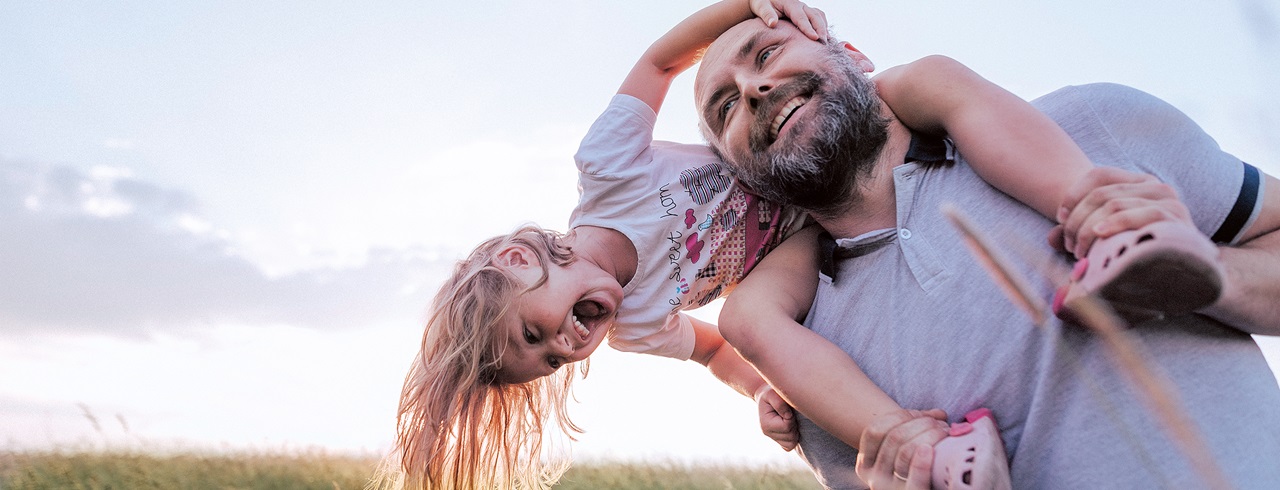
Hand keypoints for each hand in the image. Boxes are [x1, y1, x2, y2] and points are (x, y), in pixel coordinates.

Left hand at [749, 0, 828, 41]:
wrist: (765, 1)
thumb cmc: (762, 4)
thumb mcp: (761, 7)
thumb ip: (767, 15)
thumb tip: (772, 23)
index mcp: (790, 4)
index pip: (801, 17)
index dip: (808, 28)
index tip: (815, 38)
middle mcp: (800, 5)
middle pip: (814, 16)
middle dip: (821, 29)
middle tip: (824, 44)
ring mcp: (805, 9)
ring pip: (819, 16)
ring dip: (824, 28)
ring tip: (828, 43)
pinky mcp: (806, 14)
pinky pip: (819, 18)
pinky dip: (823, 27)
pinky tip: (825, 38)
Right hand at [755, 385, 798, 450]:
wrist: (767, 396)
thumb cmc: (770, 393)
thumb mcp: (772, 393)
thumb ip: (780, 403)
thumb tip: (788, 416)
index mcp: (765, 423)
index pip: (786, 427)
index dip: (791, 418)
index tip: (788, 410)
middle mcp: (767, 433)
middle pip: (790, 436)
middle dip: (794, 425)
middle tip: (790, 414)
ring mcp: (773, 438)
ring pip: (791, 443)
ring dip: (794, 431)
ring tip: (790, 419)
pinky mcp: (778, 441)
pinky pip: (790, 446)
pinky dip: (793, 438)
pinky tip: (790, 426)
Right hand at [855, 409, 947, 488]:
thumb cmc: (913, 473)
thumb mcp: (903, 453)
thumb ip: (914, 431)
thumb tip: (939, 414)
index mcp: (866, 463)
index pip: (874, 431)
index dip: (898, 416)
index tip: (918, 414)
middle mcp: (874, 477)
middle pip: (894, 437)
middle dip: (920, 423)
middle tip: (939, 423)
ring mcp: (890, 489)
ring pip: (905, 452)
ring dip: (929, 435)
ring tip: (944, 433)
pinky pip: (915, 479)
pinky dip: (921, 463)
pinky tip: (929, 450)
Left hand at [1053, 167, 1192, 258]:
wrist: (1185, 271)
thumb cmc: (1138, 251)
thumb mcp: (1105, 237)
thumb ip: (1077, 233)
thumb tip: (1051, 238)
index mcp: (1137, 183)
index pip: (1098, 175)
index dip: (1073, 195)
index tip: (1059, 219)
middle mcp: (1154, 186)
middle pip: (1101, 193)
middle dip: (1077, 220)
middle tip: (1070, 246)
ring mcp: (1168, 200)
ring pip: (1114, 204)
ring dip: (1089, 229)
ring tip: (1081, 252)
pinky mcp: (1177, 218)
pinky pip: (1143, 214)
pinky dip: (1117, 223)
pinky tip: (1101, 235)